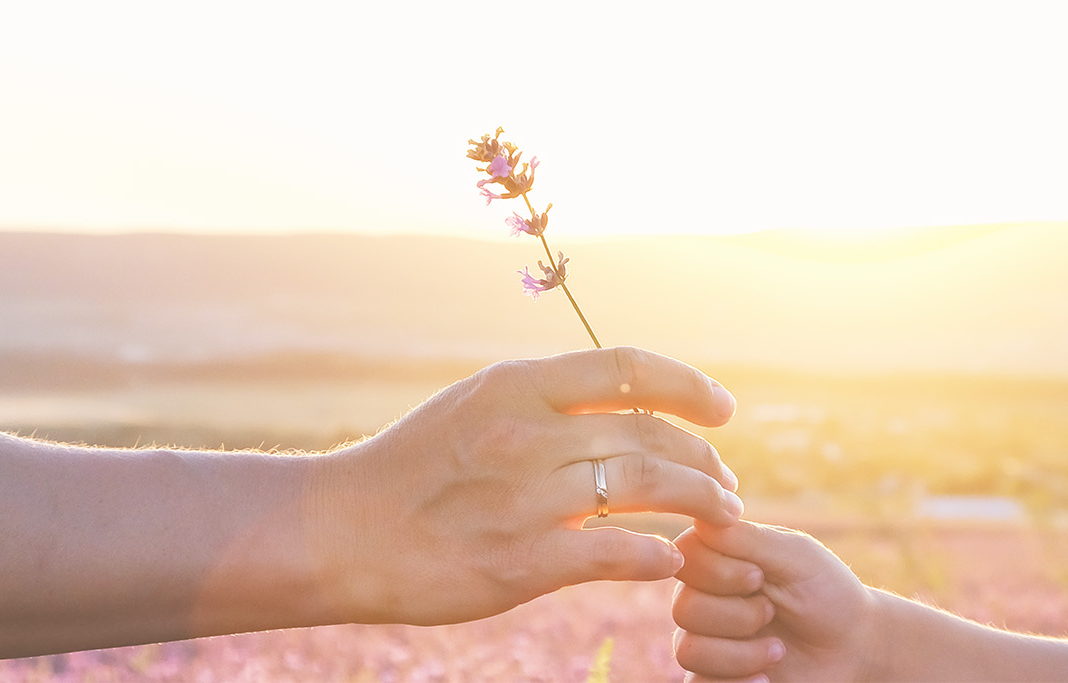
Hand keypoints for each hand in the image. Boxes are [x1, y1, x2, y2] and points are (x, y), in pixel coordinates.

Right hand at [308, 346, 743, 625]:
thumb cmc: (409, 470)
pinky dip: (656, 557)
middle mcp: (528, 434)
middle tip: (726, 482)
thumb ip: (542, 403)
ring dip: (701, 503)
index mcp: (517, 386)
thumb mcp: (473, 407)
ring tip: (724, 517)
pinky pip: (619, 554)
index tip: (723, 410)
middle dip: (704, 459)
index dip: (690, 387)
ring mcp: (527, 499)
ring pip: (648, 490)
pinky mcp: (523, 562)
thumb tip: (616, 403)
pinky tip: (669, 560)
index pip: (628, 368)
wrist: (341, 532)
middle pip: (649, 435)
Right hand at [674, 521, 880, 681]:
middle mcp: (704, 597)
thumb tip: (702, 517)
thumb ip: (747, 538)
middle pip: (684, 609)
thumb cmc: (826, 592)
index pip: (682, 557)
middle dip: (737, 616)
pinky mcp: (713, 677)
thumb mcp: (795, 556)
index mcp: (718, 558)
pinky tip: (765, 678)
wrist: (852, 647)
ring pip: (688, 650)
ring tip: (778, 650)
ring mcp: (706, 640)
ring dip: (740, 654)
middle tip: (773, 612)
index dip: (717, 572)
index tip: (759, 577)